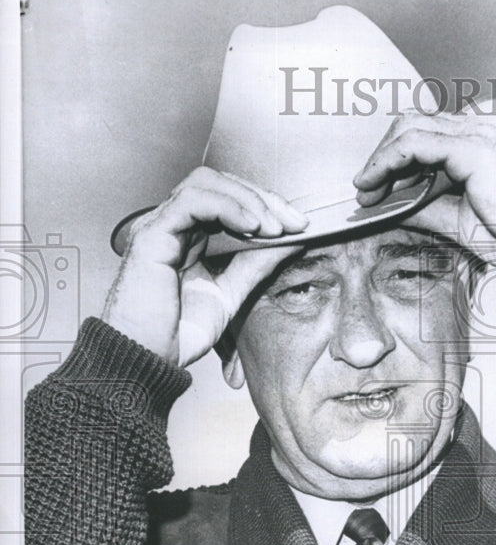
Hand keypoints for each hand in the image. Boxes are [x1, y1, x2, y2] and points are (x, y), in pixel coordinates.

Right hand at [102, 167, 307, 365]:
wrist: (147, 360)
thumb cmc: (175, 335)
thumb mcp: (230, 293)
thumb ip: (256, 265)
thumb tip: (291, 241)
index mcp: (188, 238)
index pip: (228, 199)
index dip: (264, 205)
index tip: (299, 226)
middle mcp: (173, 226)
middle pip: (220, 184)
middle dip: (262, 197)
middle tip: (294, 222)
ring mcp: (160, 227)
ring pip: (205, 183)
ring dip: (247, 199)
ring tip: (272, 227)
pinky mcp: (152, 235)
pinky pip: (191, 201)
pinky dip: (226, 206)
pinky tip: (251, 226)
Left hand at [353, 103, 495, 268]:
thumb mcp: (462, 222)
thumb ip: (429, 208)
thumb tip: (396, 206)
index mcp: (487, 141)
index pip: (431, 133)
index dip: (398, 157)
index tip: (377, 188)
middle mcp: (483, 129)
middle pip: (416, 123)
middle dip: (385, 155)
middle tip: (366, 188)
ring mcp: (479, 133)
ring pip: (411, 128)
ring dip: (381, 159)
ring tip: (366, 188)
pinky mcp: (473, 147)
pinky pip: (414, 143)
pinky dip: (388, 161)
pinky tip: (376, 182)